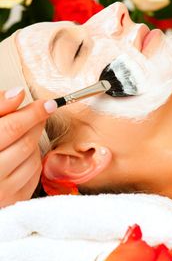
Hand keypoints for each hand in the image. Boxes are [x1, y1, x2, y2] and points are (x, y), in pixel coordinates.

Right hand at [0, 87, 56, 207]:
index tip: (47, 103)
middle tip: (38, 112)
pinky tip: (20, 154)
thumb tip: (18, 93)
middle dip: (35, 123)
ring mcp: (2, 191)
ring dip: (32, 141)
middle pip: (26, 142)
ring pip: (32, 157)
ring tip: (20, 135)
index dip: (33, 113)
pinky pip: (35, 173)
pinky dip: (32, 159)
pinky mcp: (13, 200)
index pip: (12, 128)